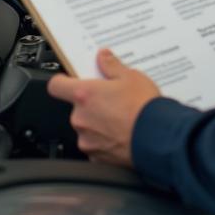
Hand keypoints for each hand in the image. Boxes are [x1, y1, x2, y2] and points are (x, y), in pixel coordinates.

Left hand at [46, 49, 159, 166]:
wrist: (157, 139)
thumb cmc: (143, 108)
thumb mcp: (130, 76)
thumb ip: (111, 66)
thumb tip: (103, 57)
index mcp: (84, 94)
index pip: (56, 86)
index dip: (62, 82)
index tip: (70, 80)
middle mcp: (80, 118)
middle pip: (76, 107)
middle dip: (91, 103)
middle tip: (111, 99)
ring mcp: (87, 140)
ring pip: (87, 127)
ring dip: (98, 123)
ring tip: (121, 118)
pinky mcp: (96, 157)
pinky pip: (96, 145)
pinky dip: (105, 140)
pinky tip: (122, 134)